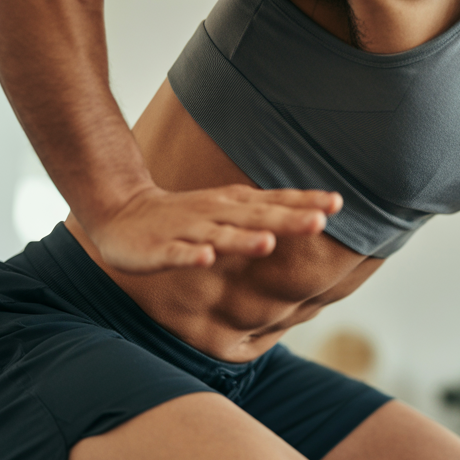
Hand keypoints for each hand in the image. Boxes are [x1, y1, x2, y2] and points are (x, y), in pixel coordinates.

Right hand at [89, 184, 342, 272]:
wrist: (122, 212)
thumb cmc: (187, 215)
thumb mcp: (230, 209)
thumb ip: (267, 214)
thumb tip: (316, 214)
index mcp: (235, 205)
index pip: (275, 201)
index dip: (305, 202)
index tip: (338, 203)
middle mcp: (216, 213)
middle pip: (256, 217)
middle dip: (287, 220)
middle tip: (320, 221)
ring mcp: (189, 230)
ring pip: (220, 235)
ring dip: (243, 239)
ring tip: (268, 243)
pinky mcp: (161, 248)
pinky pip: (179, 253)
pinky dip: (192, 255)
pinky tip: (206, 258)